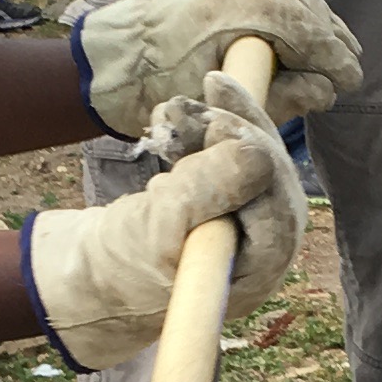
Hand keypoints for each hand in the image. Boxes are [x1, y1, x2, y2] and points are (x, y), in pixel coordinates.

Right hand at [24, 74, 305, 368]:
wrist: (103, 264)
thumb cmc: (124, 261)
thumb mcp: (155, 228)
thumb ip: (204, 194)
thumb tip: (258, 154)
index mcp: (256, 273)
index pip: (278, 213)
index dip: (256, 163)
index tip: (218, 124)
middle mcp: (266, 247)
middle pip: (272, 178)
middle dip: (233, 134)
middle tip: (189, 108)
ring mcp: (255, 221)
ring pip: (254, 157)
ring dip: (215, 124)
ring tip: (169, 111)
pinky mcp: (236, 196)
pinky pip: (236, 153)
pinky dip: (207, 128)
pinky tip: (175, 114)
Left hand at [71, 0, 360, 135]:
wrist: (126, 48)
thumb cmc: (169, 82)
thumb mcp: (232, 100)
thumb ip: (289, 96)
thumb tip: (328, 89)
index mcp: (262, 6)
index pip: (321, 38)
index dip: (338, 65)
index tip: (348, 84)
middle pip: (318, 16)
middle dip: (329, 47)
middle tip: (337, 77)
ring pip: (306, 0)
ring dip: (314, 29)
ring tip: (320, 59)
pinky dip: (296, 13)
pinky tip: (295, 38)